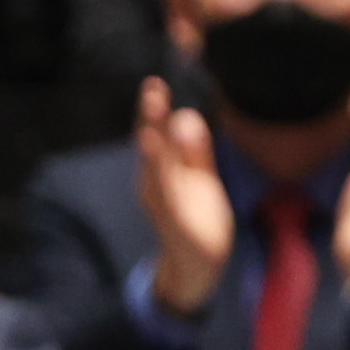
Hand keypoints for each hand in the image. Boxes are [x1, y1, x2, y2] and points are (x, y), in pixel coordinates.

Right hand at [133, 75, 236, 320]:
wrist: (198, 267)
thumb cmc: (197, 219)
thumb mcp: (198, 179)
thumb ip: (195, 151)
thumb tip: (188, 116)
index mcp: (161, 169)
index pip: (158, 132)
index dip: (156, 108)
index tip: (156, 82)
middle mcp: (154, 182)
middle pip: (152, 144)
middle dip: (151, 117)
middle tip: (152, 87)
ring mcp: (161, 202)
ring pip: (156, 168)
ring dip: (153, 143)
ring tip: (152, 117)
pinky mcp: (173, 221)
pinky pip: (167, 196)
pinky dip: (164, 178)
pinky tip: (163, 162)